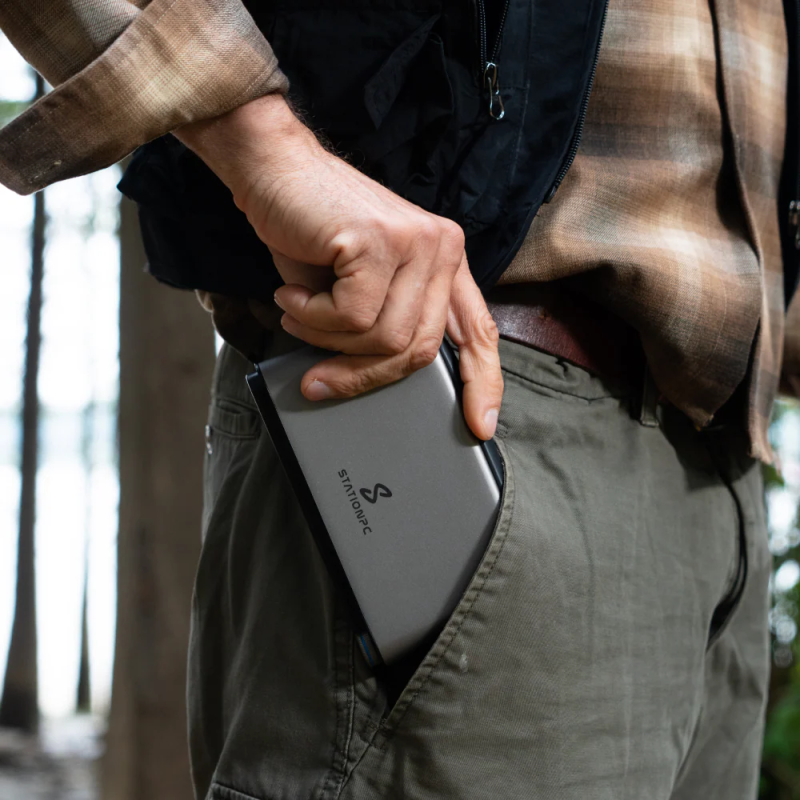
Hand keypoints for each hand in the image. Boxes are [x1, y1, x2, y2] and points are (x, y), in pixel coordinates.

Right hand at [177, 95, 502, 438]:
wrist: (272, 169)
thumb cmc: (312, 233)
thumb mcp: (359, 288)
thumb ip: (383, 326)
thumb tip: (376, 382)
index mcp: (444, 262)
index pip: (478, 332)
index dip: (482, 383)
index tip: (480, 425)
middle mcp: (441, 249)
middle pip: (419, 349)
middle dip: (363, 374)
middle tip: (320, 377)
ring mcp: (416, 242)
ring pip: (384, 338)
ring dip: (328, 341)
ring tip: (300, 314)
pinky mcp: (381, 240)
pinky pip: (352, 318)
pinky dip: (311, 319)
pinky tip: (293, 296)